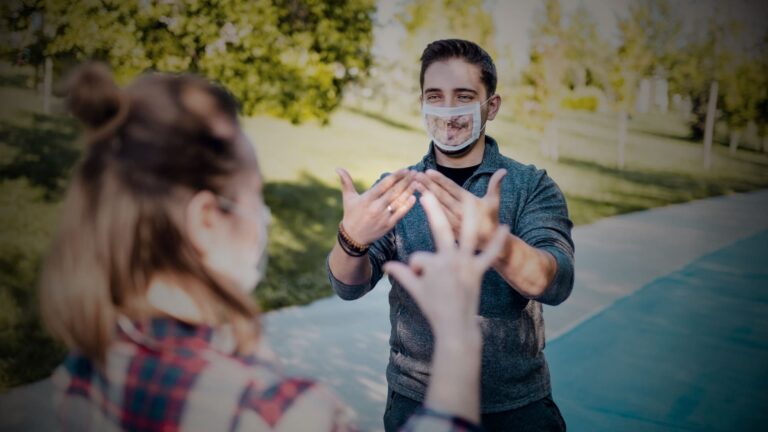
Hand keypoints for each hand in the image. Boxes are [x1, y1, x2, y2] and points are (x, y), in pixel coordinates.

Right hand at [336, 167, 418, 244]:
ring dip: (409, 191)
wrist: (353, 238)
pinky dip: (408, 206)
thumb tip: (338, 168)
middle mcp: (375, 208)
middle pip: (394, 192)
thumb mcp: (348, 198)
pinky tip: (414, 197)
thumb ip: (346, 182)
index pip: (384, 185)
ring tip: (418, 182)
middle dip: (405, 181)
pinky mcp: (388, 226)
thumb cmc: (351, 214)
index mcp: (366, 199)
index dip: (395, 176)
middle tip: (415, 172)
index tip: (405, 169)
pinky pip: (400, 214)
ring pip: (399, 202)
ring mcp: (383, 217)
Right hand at [383, 192, 507, 337]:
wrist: (456, 326)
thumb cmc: (433, 309)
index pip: (419, 257)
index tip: (421, 283)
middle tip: (426, 194)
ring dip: (470, 216)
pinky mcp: (478, 271)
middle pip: (439, 229)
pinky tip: (505, 227)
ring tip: (471, 198)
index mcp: (433, 264)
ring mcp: (466, 264)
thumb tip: (386, 266)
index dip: (416, 269)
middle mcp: (449, 260)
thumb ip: (402, 274)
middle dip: (432, 210)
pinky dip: (498, 243)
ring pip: (468, 235)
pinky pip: (489, 254)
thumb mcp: (416, 290)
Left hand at [414, 168, 506, 247]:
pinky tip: (419, 199)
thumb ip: (495, 185)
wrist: (489, 243)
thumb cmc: (491, 219)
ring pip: (436, 206)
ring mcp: (452, 221)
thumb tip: (503, 170)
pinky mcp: (448, 229)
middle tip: (416, 175)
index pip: (451, 188)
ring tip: (414, 184)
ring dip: (424, 194)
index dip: (439, 180)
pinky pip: (436, 217)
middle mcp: (459, 211)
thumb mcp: (494, 202)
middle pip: (440, 196)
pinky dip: (427, 208)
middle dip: (427, 184)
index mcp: (469, 202)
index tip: (428, 171)